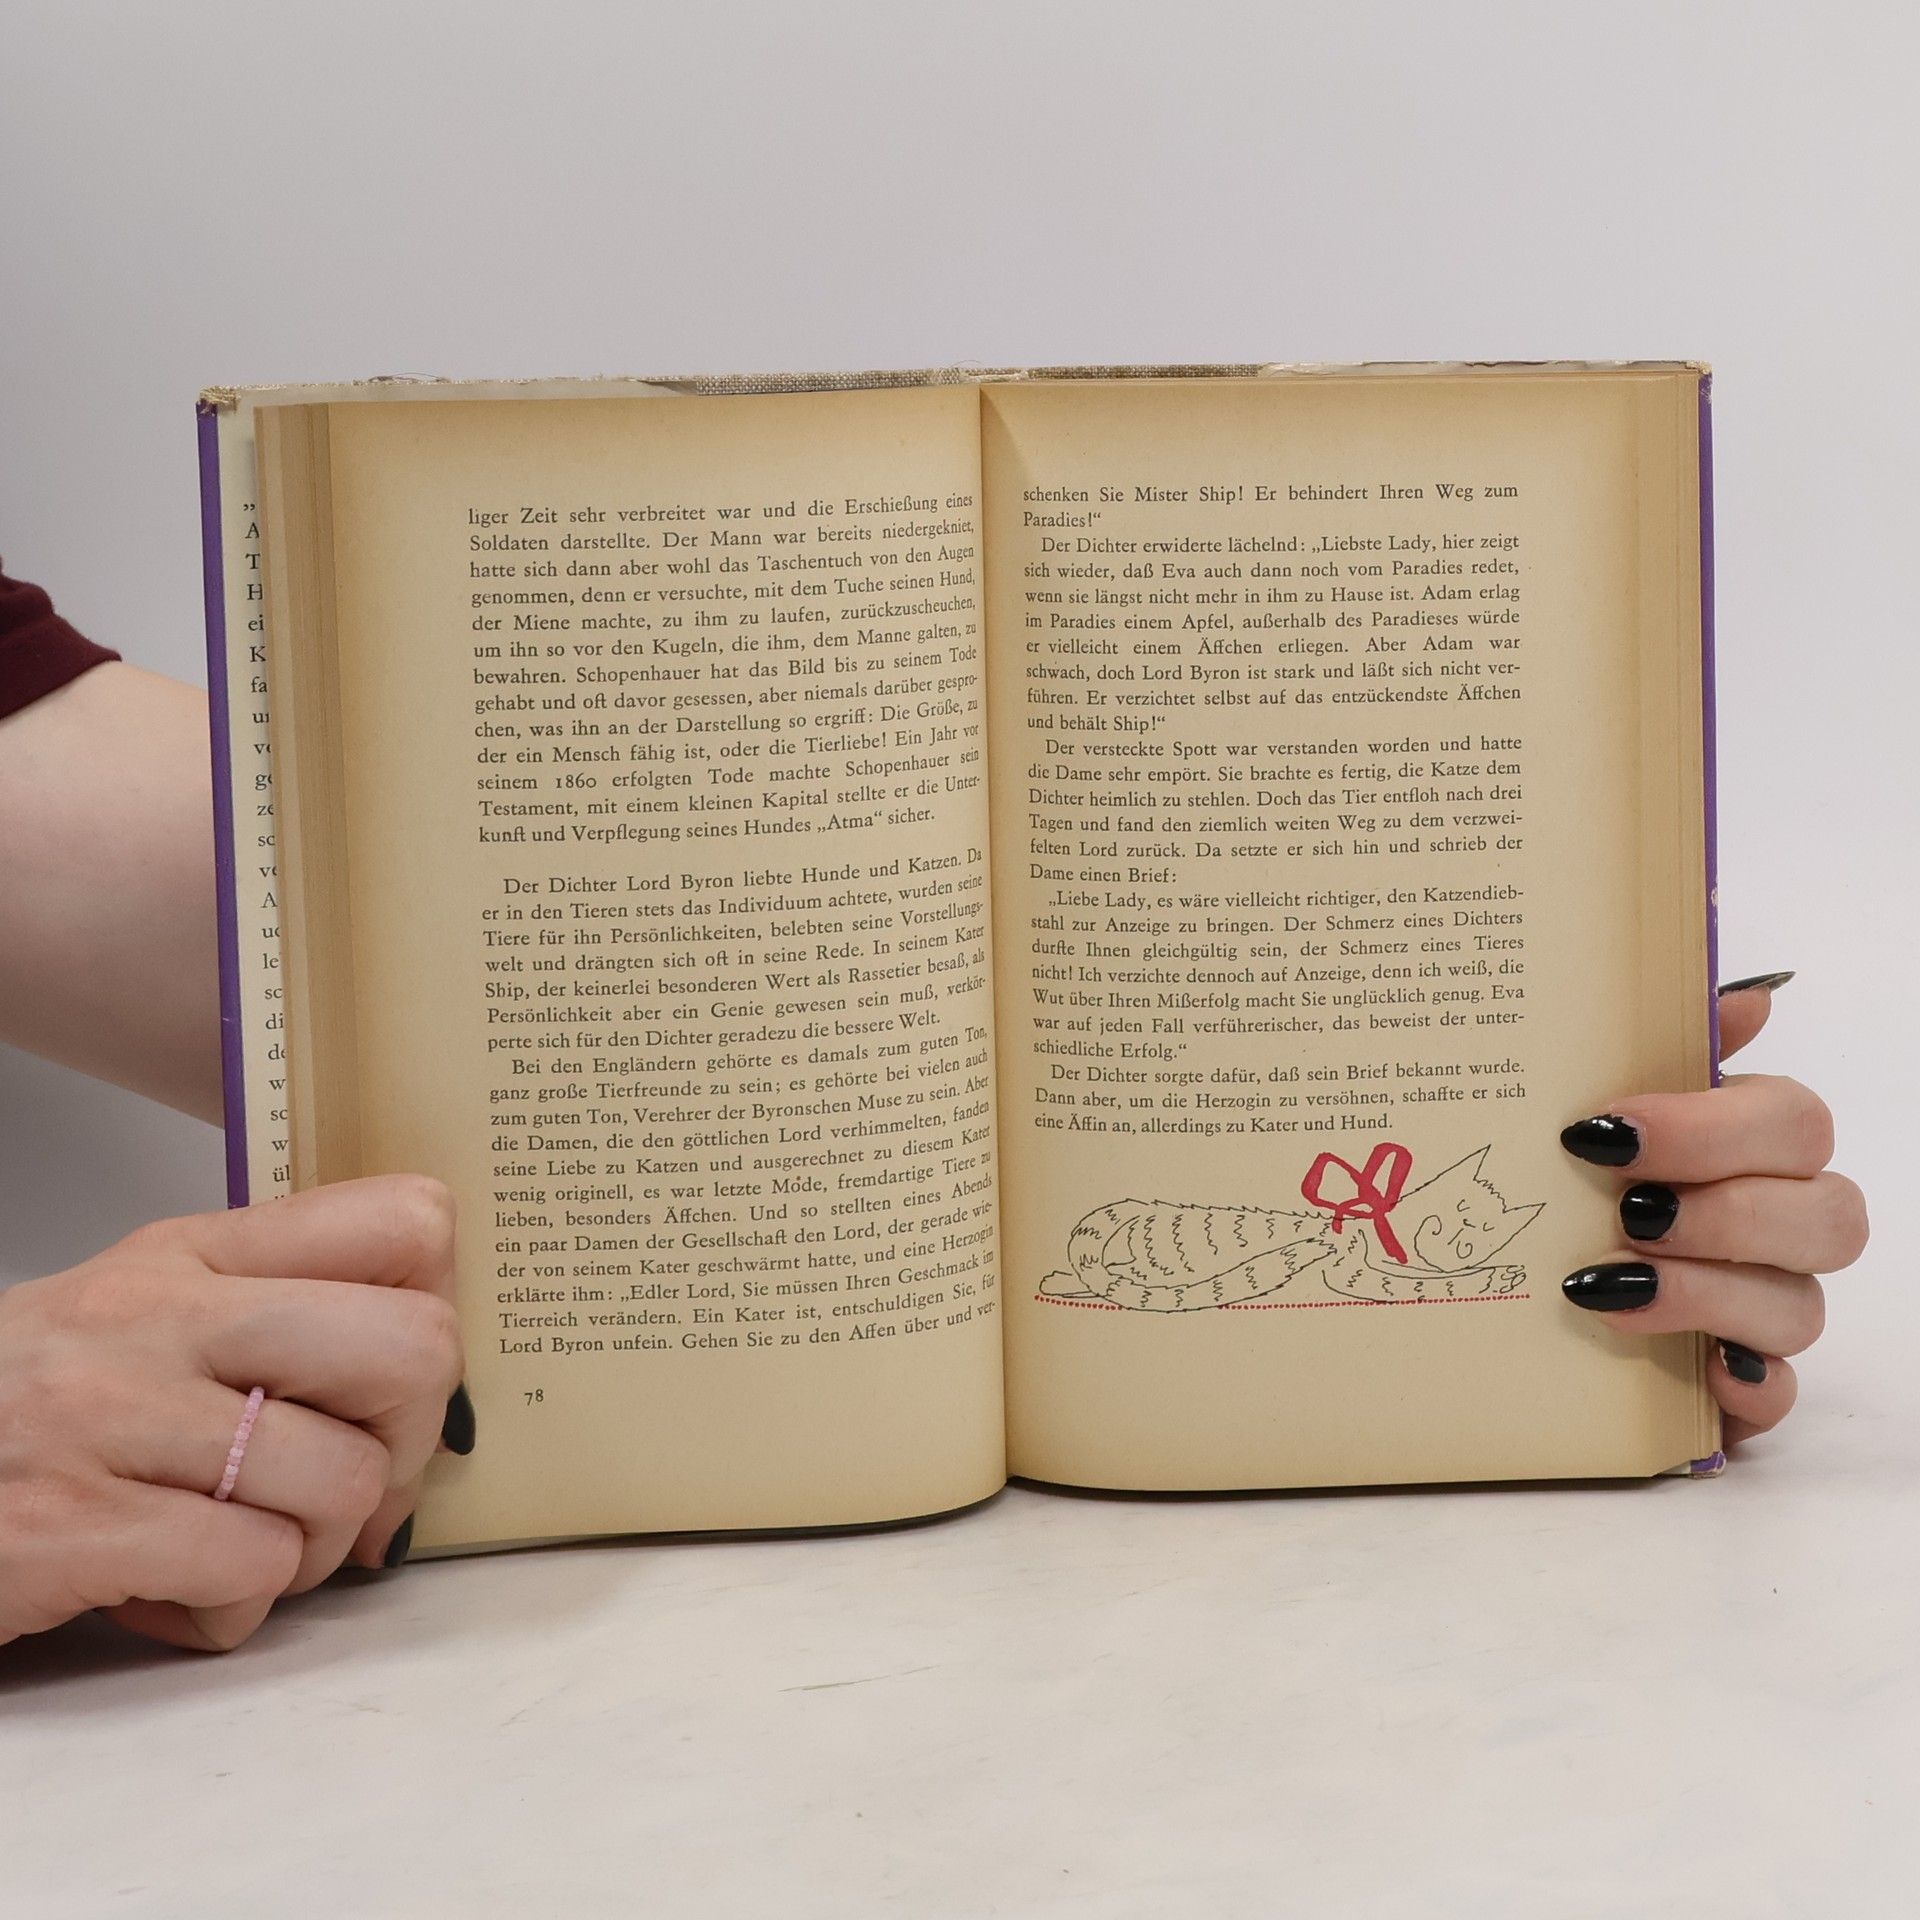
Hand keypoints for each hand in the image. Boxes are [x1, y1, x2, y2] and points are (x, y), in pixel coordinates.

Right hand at [0, 1175, 463, 1650]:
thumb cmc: (32, 1405)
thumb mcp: (146, 1314)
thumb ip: (277, 1313)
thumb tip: (429, 1374)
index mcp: (196, 1252)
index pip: (405, 1222)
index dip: (439, 1308)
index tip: (392, 1377)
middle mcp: (162, 1316)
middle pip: (414, 1349)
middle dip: (411, 1439)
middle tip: (352, 1480)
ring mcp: (114, 1416)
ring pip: (344, 1481)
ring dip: (317, 1548)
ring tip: (244, 1547)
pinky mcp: (72, 1526)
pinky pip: (253, 1568)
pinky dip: (238, 1606)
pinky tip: (180, 1590)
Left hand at [1558, 974, 1866, 1442]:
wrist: (1514, 1287)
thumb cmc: (1576, 1174)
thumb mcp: (1599, 1098)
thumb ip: (1668, 1042)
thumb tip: (1750, 995)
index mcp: (1753, 1143)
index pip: (1792, 1120)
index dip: (1706, 1127)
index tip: (1602, 1132)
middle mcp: (1781, 1224)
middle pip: (1829, 1214)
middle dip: (1726, 1212)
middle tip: (1626, 1212)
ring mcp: (1768, 1308)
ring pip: (1802, 1307)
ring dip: (1709, 1293)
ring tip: (1609, 1284)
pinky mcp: (1744, 1385)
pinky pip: (1781, 1394)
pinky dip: (1747, 1384)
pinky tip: (1698, 1370)